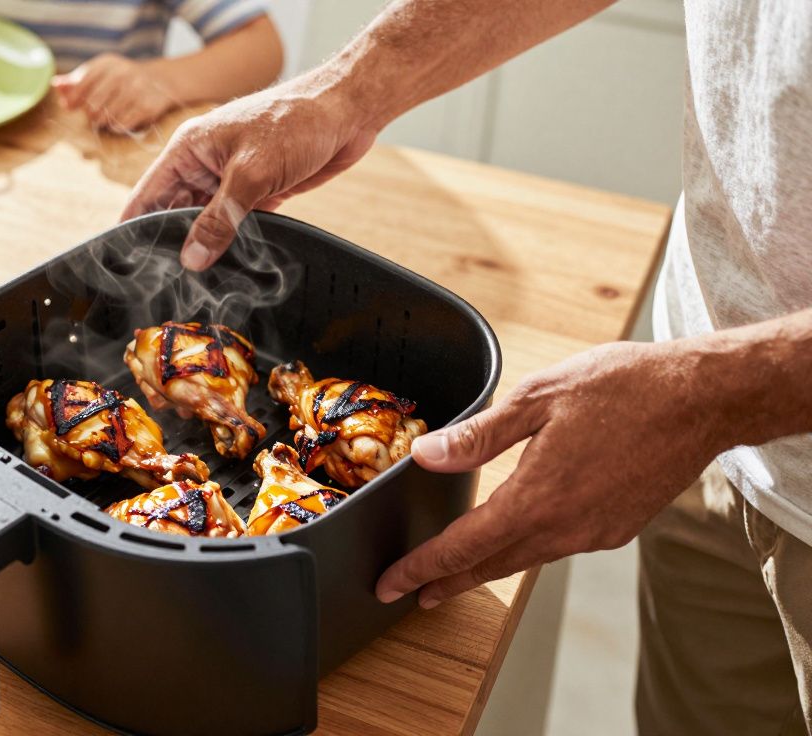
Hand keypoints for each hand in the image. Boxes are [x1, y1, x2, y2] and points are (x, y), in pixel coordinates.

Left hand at [53, 54, 176, 133]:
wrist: (161, 80)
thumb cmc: (121, 78)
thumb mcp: (100, 73)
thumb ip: (76, 80)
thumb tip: (55, 85)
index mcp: (107, 64)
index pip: (81, 84)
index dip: (72, 99)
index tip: (70, 106)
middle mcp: (122, 74)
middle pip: (92, 105)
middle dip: (90, 113)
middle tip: (94, 113)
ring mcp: (135, 90)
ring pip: (105, 117)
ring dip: (103, 121)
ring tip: (107, 116)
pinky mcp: (146, 106)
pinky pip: (121, 124)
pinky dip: (116, 126)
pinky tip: (119, 119)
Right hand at [121, 71, 376, 270]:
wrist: (348, 110)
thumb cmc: (296, 122)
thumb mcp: (252, 173)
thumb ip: (219, 219)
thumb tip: (192, 259)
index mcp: (188, 150)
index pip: (147, 196)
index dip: (135, 229)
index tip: (128, 265)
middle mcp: (204, 165)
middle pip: (174, 215)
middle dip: (172, 246)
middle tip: (168, 284)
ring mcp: (230, 180)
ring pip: (206, 223)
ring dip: (205, 248)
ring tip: (198, 283)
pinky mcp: (258, 193)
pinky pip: (235, 225)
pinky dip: (234, 245)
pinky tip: (232, 269)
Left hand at [375, 340, 725, 608]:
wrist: (703, 398)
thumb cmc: (624, 388)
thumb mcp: (537, 398)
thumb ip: (478, 435)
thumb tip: (426, 457)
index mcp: (537, 498)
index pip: (463, 547)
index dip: (422, 568)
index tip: (391, 584)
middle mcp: (566, 527)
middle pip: (491, 565)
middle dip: (446, 581)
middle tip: (411, 593)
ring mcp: (595, 532)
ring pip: (525, 559)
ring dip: (485, 568)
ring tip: (453, 574)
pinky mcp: (618, 528)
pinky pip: (558, 546)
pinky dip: (526, 549)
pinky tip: (516, 539)